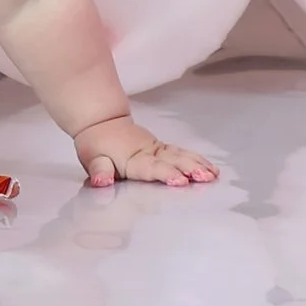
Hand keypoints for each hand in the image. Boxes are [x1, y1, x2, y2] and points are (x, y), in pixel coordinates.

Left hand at [74, 115, 216, 186]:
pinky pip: (182, 153)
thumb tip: (101, 182)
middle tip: (205, 178)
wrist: (102, 123)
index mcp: (132, 159)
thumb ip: (99, 171)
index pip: (151, 168)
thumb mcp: (92, 159)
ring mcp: (158, 149)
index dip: (166, 174)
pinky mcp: (163, 148)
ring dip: (198, 164)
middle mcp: (149, 153)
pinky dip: (197, 159)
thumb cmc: (97, 145)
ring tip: (213, 175)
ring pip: (181, 156)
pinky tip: (211, 168)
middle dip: (190, 169)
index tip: (180, 181)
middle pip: (172, 161)